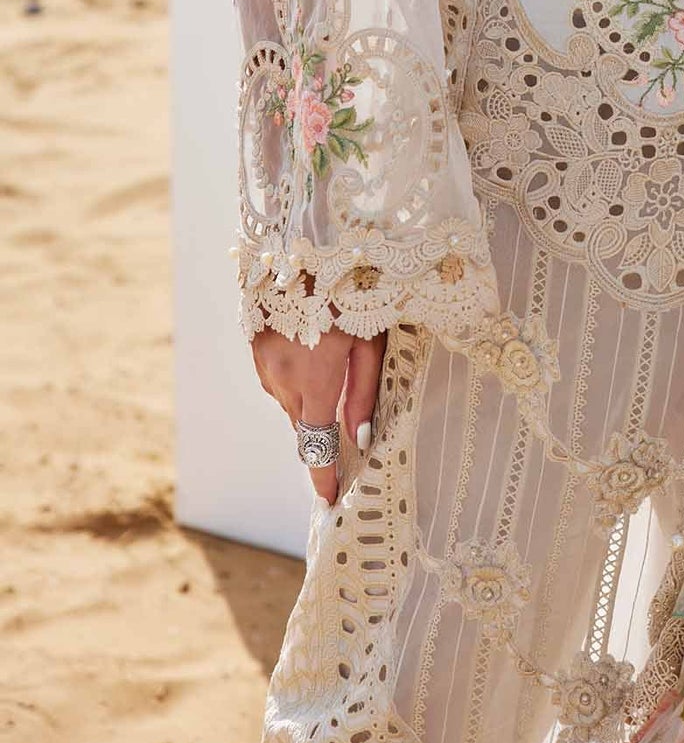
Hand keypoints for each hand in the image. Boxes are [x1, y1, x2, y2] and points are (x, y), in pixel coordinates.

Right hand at [252, 305, 385, 505]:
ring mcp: (263, 361)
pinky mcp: (255, 345)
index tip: (329, 500)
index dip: (323, 476)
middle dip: (320, 433)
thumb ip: (362, 392)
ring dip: (307, 402)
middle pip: (302, 424)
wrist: (304, 242)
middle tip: (344, 436)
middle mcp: (282, 377)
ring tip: (330, 376)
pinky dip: (292, 380)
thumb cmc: (351, 287)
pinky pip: (274, 378)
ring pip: (287, 401)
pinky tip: (308, 354)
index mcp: (314, 379)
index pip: (317, 444)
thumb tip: (357, 438)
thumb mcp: (369, 338)